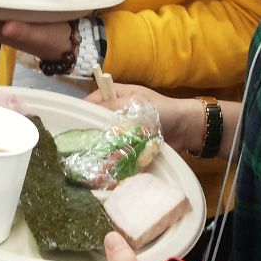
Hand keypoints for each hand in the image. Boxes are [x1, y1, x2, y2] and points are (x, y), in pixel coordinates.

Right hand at [86, 83, 207, 155]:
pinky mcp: (130, 145)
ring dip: (100, 146)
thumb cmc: (163, 110)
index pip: (93, 99)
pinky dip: (112, 156)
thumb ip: (112, 107)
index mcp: (117, 95)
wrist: (187, 129)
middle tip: (79, 144)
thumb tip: (88, 112)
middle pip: (97, 120)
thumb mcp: (136, 104)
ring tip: (90, 157)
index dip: (83, 110)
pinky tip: (104, 165)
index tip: (72, 124)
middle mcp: (117, 112)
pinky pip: (116, 149)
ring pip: (105, 137)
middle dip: (90, 131)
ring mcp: (124, 129)